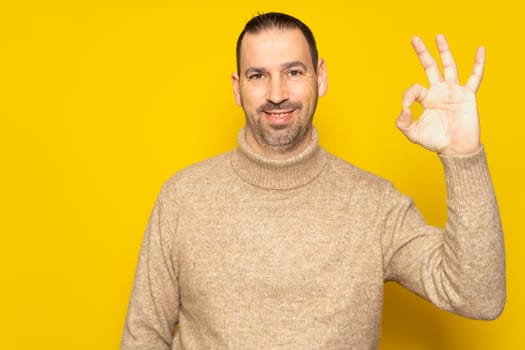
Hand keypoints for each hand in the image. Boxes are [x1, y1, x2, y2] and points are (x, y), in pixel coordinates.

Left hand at [396, 35, 484, 154]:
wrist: (456, 149)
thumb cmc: (436, 141)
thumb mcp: (414, 134)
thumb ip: (403, 123)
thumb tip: (402, 110)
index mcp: (426, 99)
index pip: (414, 89)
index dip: (407, 96)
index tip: (406, 107)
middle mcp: (439, 92)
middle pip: (430, 67)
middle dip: (422, 53)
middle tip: (414, 38)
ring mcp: (453, 91)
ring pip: (449, 66)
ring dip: (444, 51)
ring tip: (438, 36)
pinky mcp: (467, 95)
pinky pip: (475, 76)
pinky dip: (478, 63)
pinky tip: (480, 49)